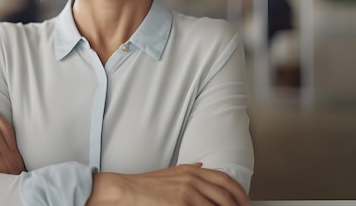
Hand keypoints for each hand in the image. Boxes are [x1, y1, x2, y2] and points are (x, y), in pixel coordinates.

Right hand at [87, 163, 248, 205]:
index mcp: (191, 171)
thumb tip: (203, 167)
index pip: (224, 179)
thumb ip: (189, 170)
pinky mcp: (181, 204)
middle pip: (225, 194)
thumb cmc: (146, 184)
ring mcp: (187, 193)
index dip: (238, 191)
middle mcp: (192, 179)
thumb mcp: (171, 172)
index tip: (243, 201)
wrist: (127, 189)